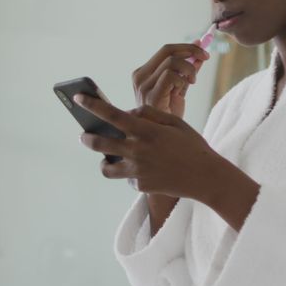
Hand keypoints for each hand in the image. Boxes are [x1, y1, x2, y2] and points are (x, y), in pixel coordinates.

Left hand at [74, 93, 225, 200]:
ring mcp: (137, 171)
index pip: (112, 115)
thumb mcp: (174, 122)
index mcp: (146, 131)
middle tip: (84, 135)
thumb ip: (148, 115)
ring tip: (107, 158)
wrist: (206, 177)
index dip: (93, 105)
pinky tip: (143, 170)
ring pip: (106, 168)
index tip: (78, 98)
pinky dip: (131, 173)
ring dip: (104, 161)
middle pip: (100, 143)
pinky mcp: (140, 186)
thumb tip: (127, 114)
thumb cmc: (192, 145)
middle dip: (87, 138)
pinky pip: (128, 178)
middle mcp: (137, 151)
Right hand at [132, 42, 209, 118]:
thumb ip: (187, 69)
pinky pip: (170, 76)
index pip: (166, 50)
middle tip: (205, 57)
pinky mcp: (150, 94)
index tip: (204, 50)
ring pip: (171, 62)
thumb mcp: (180, 86)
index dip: (186, 47)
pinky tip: (183, 89)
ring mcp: (143, 85)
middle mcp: (140, 76)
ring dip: (189, 69)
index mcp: (145, 72)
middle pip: (168, 50)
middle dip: (191, 50)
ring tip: (192, 81)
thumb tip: (199, 51)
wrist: (165, 135)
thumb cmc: (170, 112)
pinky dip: (182, 79)